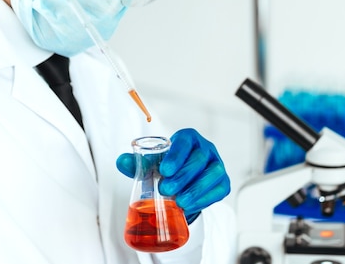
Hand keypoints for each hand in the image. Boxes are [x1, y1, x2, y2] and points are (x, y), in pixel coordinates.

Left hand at [116, 128, 230, 223]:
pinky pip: (219, 189)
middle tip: (165, 190)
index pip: (185, 141)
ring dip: (195, 189)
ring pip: (212, 173)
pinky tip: (190, 206)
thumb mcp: (151, 164)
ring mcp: (217, 165)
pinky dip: (205, 199)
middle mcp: (205, 149)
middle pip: (198, 159)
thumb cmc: (167, 168)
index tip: (164, 170)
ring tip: (179, 202)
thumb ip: (136, 163)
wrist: (182, 183)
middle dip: (182, 176)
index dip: (176, 155)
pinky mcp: (223, 182)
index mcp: (188, 138)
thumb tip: (121, 161)